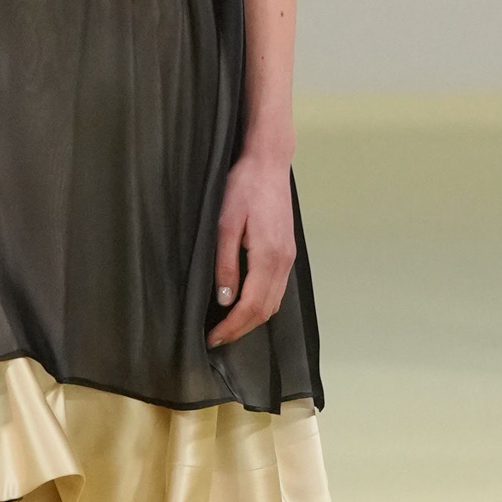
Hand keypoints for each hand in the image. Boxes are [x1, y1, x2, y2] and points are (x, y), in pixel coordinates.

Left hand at [207, 147, 296, 347]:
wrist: (268, 163)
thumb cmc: (243, 188)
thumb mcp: (225, 224)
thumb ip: (225, 264)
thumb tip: (225, 299)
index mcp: (268, 257)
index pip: (251, 306)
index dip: (232, 327)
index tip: (212, 338)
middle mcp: (284, 261)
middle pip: (266, 310)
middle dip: (241, 329)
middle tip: (216, 339)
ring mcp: (289, 257)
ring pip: (274, 302)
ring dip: (252, 319)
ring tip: (227, 326)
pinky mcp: (288, 251)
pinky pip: (277, 288)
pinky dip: (261, 303)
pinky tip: (244, 304)